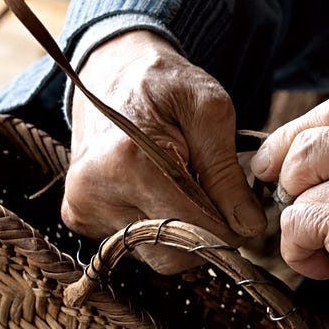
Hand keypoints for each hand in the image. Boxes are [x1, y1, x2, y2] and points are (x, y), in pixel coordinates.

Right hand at [62, 30, 265, 269]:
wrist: (115, 73)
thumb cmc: (165, 85)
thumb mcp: (209, 111)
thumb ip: (227, 173)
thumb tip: (249, 227)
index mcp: (128, 162)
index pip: (195, 231)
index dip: (231, 226)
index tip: (244, 208)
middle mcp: (94, 193)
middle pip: (171, 255)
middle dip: (205, 234)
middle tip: (216, 196)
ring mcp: (82, 207)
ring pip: (153, 256)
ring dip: (180, 231)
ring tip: (182, 187)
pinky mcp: (78, 216)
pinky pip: (132, 246)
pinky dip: (155, 228)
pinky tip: (157, 192)